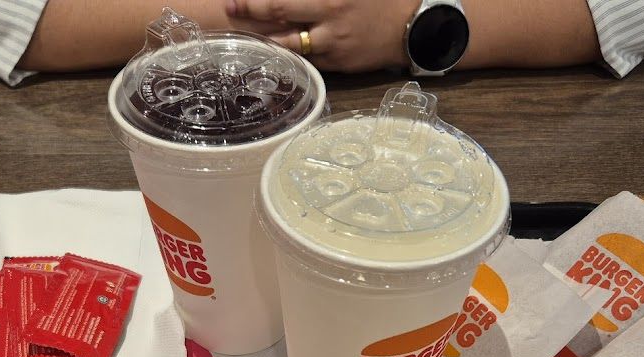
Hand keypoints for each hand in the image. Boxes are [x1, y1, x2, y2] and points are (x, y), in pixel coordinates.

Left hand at [225, 0, 415, 71]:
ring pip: (289, 42)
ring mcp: (332, 42)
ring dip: (265, 39)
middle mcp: (329, 15)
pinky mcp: (338, 63)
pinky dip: (290, 57)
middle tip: (229, 7)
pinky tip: (275, 55)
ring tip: (244, 36)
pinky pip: (308, 60)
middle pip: (280, 10)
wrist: (414, 27)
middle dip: (251, 9)